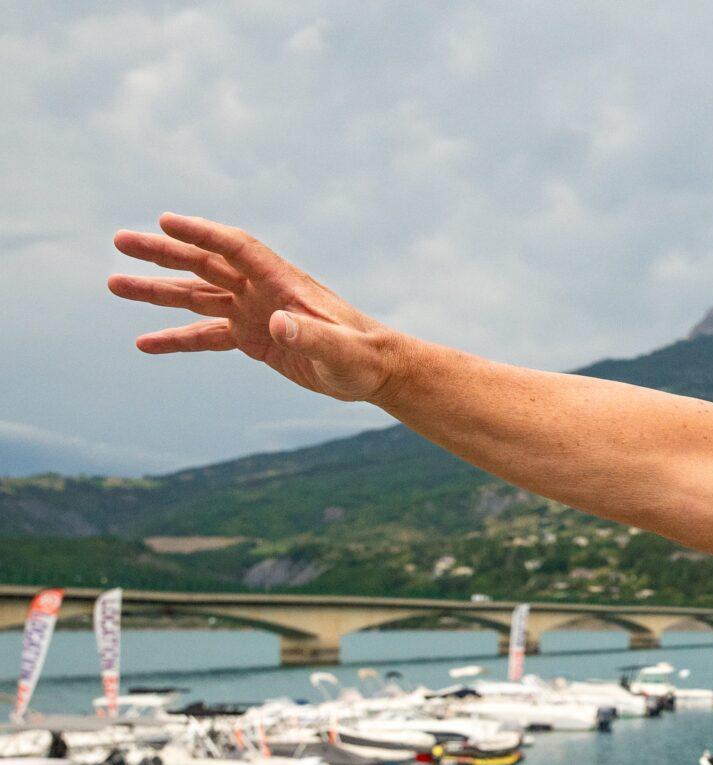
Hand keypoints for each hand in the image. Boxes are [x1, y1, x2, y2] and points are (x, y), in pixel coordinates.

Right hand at [108, 215, 404, 402]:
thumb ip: (312, 336)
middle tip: (120, 240)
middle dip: (163, 253)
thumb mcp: (340, 351)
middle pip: (204, 264)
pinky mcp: (252, 338)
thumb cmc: (362, 357)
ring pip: (196, 295)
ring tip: (113, 284)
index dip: (203, 233)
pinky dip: (175, 338)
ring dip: (156, 290)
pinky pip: (205, 335)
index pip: (237, 248)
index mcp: (283, 283)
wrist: (374, 371)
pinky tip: (144, 343)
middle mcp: (262, 291)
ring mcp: (253, 312)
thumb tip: (278, 322)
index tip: (166, 221)